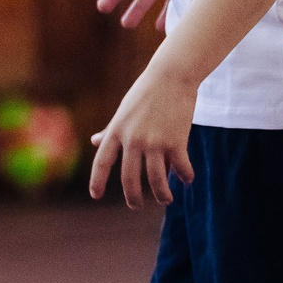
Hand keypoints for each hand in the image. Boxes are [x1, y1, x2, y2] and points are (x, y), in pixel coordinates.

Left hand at [87, 64, 196, 209]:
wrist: (171, 76)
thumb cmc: (146, 93)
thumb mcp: (123, 112)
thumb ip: (111, 131)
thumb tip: (95, 142)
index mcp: (116, 131)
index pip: (102, 162)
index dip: (97, 180)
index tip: (95, 196)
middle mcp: (132, 139)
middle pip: (129, 178)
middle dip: (132, 197)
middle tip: (135, 206)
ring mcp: (154, 141)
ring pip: (156, 179)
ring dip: (162, 194)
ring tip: (165, 200)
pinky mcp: (176, 140)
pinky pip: (180, 167)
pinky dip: (185, 176)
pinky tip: (187, 180)